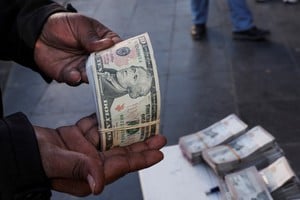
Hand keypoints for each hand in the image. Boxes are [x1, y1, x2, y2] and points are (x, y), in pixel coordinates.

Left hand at [34, 12, 121, 85]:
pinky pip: (75, 80)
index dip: (122, 56)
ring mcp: (83, 67)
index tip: (125, 60)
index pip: (116, 50)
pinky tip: (75, 75)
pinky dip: (75, 79)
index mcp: (103, 43)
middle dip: (108, 71)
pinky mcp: (70, 74)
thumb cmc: (64, 24)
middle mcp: (96, 58)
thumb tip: (107, 44)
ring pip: (92, 77)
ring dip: (91, 77)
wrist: (39, 32)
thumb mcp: (80, 24)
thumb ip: (91, 36)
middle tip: (108, 73)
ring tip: (89, 75)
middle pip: (107, 68)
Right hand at [34, 114, 166, 195]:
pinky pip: (98, 128)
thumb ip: (80, 169)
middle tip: (159, 136)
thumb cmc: (36, 158)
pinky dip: (108, 121)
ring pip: (113, 140)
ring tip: (145, 124)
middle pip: (123, 154)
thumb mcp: (58, 162)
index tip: (159, 153)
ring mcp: (87, 149)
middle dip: (142, 146)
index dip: (142, 159)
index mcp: (90, 173)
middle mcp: (92, 163)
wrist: (20, 146)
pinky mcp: (80, 137)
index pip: (122, 166)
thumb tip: (98, 185)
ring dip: (129, 132)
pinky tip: (119, 113)